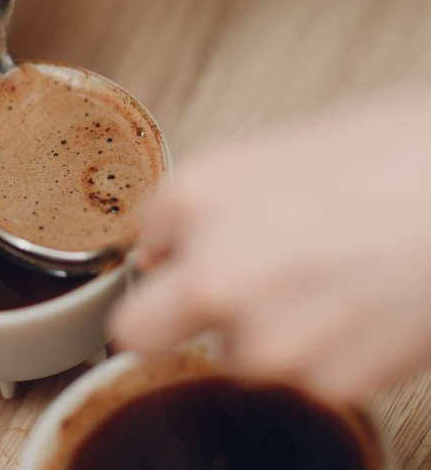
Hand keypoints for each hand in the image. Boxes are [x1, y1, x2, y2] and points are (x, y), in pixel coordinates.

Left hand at [110, 89, 430, 401]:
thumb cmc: (394, 150)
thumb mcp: (271, 153)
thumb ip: (202, 208)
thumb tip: (167, 253)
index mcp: (197, 197)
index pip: (144, 252)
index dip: (173, 253)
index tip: (188, 257)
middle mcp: (214, 272)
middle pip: (139, 332)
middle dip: (167, 316)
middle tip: (217, 295)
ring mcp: (266, 336)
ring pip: (231, 353)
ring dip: (262, 329)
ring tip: (321, 280)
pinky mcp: (324, 383)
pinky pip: (294, 376)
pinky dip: (318, 352)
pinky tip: (355, 304)